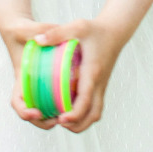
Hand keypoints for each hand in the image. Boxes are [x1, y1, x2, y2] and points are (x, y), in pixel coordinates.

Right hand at [0, 15, 59, 129]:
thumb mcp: (25, 29)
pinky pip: (54, 98)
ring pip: (45, 108)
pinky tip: (77, 99)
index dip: (24, 112)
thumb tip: (45, 37)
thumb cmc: (21, 31)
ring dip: (55, 115)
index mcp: (21, 78)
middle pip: (32, 113)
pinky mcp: (49, 82)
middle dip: (44, 121)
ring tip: (70, 114)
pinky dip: (63, 103)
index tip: (36, 112)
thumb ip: (35, 31)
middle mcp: (29, 86)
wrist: (23, 31)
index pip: (17, 102)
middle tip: (58, 120)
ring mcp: (39, 86)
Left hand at [34, 18, 125, 133]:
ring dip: (82, 123)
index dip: (74, 114)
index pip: (86, 100)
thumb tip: (37, 40)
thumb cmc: (95, 29)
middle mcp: (99, 83)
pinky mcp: (101, 86)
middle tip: (59, 122)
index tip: (61, 119)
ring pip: (96, 114)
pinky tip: (70, 110)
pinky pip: (95, 106)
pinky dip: (84, 114)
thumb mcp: (77, 26)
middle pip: (93, 115)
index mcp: (92, 72)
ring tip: (64, 121)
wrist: (115, 31)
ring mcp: (101, 86)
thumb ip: (57, 33)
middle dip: (77, 125)